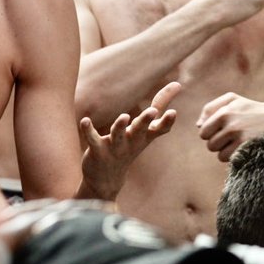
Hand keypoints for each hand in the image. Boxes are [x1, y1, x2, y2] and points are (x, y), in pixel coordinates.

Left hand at [80, 82, 178, 199]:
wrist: (107, 179)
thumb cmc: (129, 146)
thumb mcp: (146, 128)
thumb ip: (159, 107)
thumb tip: (178, 84)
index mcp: (144, 137)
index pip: (159, 129)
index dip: (166, 122)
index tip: (173, 112)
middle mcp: (131, 141)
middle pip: (140, 130)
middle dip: (145, 121)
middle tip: (152, 112)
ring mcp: (115, 147)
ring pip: (118, 136)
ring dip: (120, 126)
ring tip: (124, 116)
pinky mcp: (97, 151)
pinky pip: (93, 139)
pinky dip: (88, 130)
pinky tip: (84, 121)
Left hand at [197, 92, 263, 161]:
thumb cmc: (250, 108)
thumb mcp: (231, 100)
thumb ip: (210, 109)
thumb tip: (198, 125)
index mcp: (224, 113)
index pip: (203, 132)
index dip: (209, 134)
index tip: (220, 130)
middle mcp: (232, 125)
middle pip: (210, 145)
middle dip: (217, 143)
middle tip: (229, 137)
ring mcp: (241, 138)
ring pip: (219, 155)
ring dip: (225, 151)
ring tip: (236, 142)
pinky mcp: (250, 149)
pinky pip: (231, 159)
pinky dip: (234, 157)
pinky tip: (241, 148)